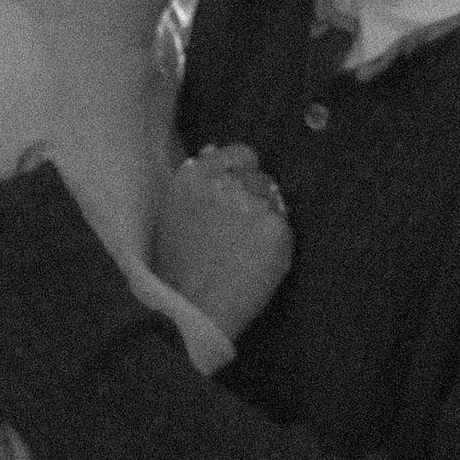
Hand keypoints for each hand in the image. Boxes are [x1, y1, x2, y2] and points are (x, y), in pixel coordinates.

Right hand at [156, 144, 292, 338]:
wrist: (190, 309)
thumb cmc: (176, 268)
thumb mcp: (175, 212)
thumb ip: (198, 181)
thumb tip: (214, 149)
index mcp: (196, 174)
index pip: (240, 153)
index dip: (243, 173)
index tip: (240, 193)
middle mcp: (226, 180)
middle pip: (260, 175)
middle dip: (255, 195)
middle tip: (242, 228)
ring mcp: (253, 201)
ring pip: (275, 199)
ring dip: (267, 216)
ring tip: (247, 248)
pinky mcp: (276, 226)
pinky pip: (284, 225)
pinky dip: (276, 241)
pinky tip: (258, 260)